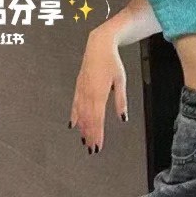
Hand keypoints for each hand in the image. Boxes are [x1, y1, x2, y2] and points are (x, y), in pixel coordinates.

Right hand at [69, 30, 127, 154]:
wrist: (98, 46)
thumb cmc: (112, 62)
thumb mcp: (120, 80)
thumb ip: (120, 100)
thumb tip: (123, 118)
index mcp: (99, 93)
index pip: (98, 119)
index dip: (97, 134)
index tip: (98, 147)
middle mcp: (88, 94)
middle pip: (88, 120)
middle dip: (90, 136)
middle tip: (92, 150)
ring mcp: (81, 90)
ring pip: (80, 114)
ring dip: (83, 129)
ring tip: (84, 142)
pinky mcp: (78, 87)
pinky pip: (75, 105)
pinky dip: (74, 116)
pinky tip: (73, 125)